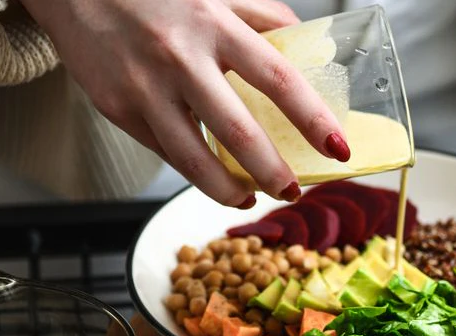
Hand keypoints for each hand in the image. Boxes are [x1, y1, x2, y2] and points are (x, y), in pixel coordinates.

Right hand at [20, 0, 350, 207]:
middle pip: (238, 132)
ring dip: (229, 190)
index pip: (278, 78)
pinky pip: (165, 152)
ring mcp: (145, 88)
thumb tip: (313, 49)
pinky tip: (211, 174)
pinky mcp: (117, 109)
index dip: (313, 119)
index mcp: (214, 24)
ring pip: (194, 160)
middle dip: (273, 173)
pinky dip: (193, 170)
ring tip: (250, 197)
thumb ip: (265, 17)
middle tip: (294, 192)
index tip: (337, 149)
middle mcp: (180, 58)